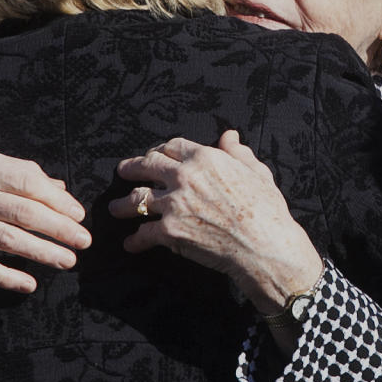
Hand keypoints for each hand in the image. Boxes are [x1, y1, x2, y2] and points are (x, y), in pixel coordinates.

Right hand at [0, 150, 90, 292]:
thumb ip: (19, 174)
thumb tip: (61, 188)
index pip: (28, 181)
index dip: (58, 199)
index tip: (78, 214)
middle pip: (23, 212)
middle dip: (59, 228)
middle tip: (84, 241)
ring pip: (7, 240)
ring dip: (42, 252)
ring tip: (68, 260)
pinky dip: (6, 276)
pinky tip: (29, 284)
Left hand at [109, 130, 321, 313]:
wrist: (264, 245)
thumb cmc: (266, 209)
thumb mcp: (256, 172)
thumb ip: (238, 152)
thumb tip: (229, 136)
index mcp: (204, 158)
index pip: (171, 147)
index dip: (159, 150)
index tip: (154, 155)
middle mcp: (184, 176)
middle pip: (147, 165)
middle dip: (132, 168)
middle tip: (123, 171)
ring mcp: (174, 203)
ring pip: (137, 199)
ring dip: (123, 205)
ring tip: (115, 208)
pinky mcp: (169, 231)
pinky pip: (144, 234)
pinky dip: (136, 241)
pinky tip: (131, 244)